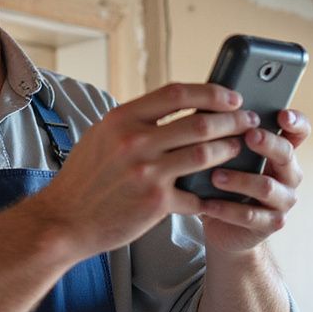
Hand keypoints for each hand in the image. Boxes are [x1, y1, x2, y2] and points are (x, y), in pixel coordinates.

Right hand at [36, 82, 258, 259]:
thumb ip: (135, 120)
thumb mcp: (102, 135)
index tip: (230, 95)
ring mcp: (147, 172)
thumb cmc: (85, 177)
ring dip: (230, 150)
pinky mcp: (156, 203)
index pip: (177, 93)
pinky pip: (197, 194)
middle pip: (199, 122)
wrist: (64, 219)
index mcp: (122, 119)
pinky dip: (212, 193)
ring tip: (240, 149)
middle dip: (232, 120)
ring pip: (206, 154)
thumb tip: (175, 105)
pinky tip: (222, 192)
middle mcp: (135, 142)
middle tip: (248, 121)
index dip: (210, 92)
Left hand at [193, 108, 309, 253]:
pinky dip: (226, 209)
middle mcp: (288, 174)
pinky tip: (207, 204)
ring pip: (267, 187)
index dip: (296, 121)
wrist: (223, 224)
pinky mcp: (270, 224)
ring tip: (215, 176)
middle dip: (267, 143)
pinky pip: (251, 216)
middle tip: (248, 136)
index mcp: (280, 150)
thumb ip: (225, 132)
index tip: (282, 115)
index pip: (299, 131)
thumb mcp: (225, 154)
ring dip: (240, 180)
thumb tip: (208, 105)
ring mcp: (282, 200)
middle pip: (286, 153)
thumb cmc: (223, 179)